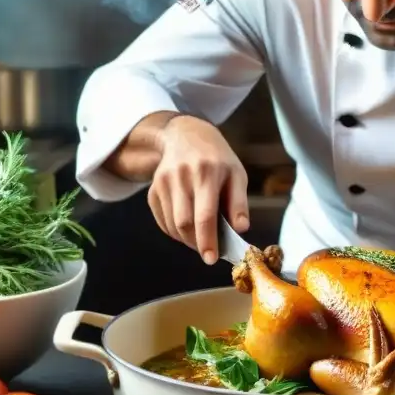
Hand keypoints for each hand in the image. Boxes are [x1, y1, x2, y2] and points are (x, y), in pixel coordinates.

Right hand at [147, 115, 248, 263]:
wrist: (185, 136)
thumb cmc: (217, 159)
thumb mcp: (237, 174)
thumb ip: (239, 203)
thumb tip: (241, 229)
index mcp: (206, 173)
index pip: (205, 214)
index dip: (207, 240)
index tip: (212, 258)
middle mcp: (181, 177)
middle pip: (184, 223)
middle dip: (197, 244)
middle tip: (209, 252)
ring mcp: (163, 183)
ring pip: (172, 225)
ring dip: (187, 240)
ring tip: (202, 239)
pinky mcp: (153, 190)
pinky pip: (163, 221)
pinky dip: (175, 232)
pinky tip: (188, 229)